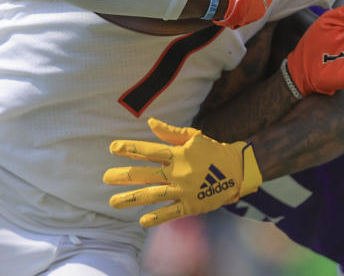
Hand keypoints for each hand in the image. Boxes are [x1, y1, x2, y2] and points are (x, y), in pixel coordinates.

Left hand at [103, 117, 261, 227]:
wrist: (237, 170)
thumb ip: (171, 132)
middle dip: (124, 175)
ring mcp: (184, 189)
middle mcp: (177, 172)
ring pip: (153, 194)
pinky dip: (158, 217)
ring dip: (132, 198)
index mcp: (177, 154)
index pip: (149, 150)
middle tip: (105, 177)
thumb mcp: (194, 137)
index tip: (112, 148)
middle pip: (145, 174)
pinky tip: (142, 221)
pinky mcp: (191, 204)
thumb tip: (151, 122)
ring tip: (113, 202)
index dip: (130, 148)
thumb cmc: (213, 151)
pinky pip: (172, 212)